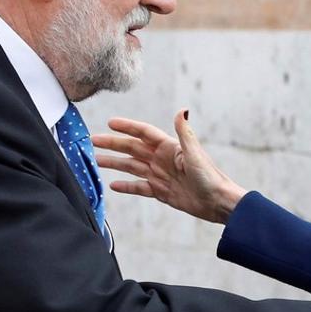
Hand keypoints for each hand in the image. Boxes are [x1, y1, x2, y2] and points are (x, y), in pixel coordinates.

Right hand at [92, 111, 246, 223]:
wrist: (217, 202)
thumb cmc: (210, 176)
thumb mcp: (194, 154)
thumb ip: (184, 133)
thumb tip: (182, 110)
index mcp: (169, 147)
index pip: (143, 133)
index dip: (127, 127)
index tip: (110, 122)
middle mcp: (162, 159)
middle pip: (132, 148)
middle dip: (113, 144)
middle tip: (93, 141)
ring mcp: (160, 175)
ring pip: (132, 167)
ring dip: (114, 164)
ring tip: (96, 161)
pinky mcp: (161, 192)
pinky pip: (139, 187)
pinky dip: (126, 186)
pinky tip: (113, 185)